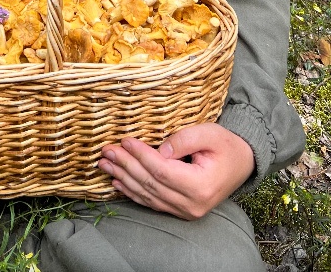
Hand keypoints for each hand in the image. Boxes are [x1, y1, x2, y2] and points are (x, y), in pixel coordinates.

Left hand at [98, 122, 254, 219]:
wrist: (241, 164)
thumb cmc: (225, 146)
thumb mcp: (209, 134)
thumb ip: (184, 140)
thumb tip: (158, 150)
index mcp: (202, 185)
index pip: (162, 170)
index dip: (140, 155)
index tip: (124, 141)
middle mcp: (193, 204)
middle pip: (151, 183)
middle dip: (125, 165)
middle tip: (106, 151)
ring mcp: (186, 211)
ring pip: (147, 195)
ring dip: (123, 178)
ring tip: (104, 164)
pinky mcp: (180, 211)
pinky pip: (152, 202)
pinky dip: (132, 192)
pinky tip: (117, 181)